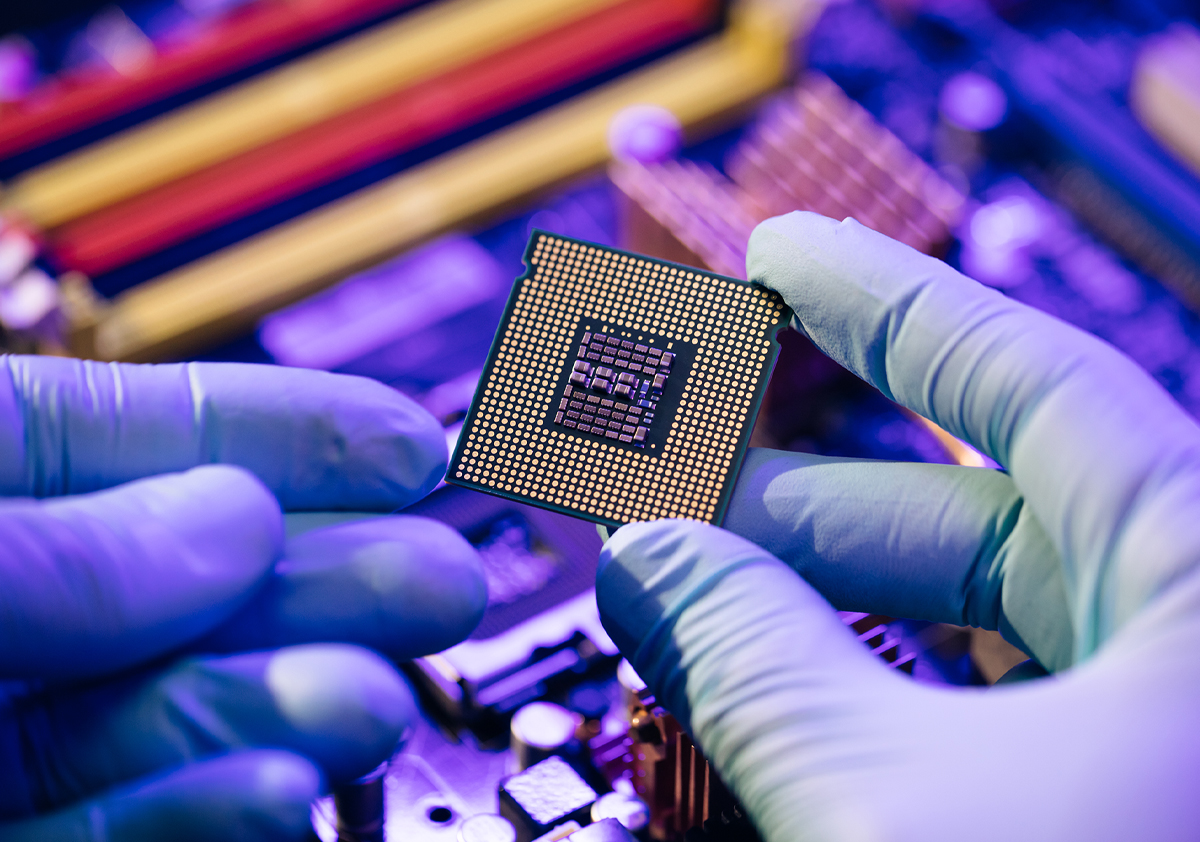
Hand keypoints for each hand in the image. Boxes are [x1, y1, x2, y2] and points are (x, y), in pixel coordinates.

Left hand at [0, 357, 485, 840]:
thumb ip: (51, 548)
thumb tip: (235, 519)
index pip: (133, 439)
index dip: (281, 432)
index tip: (402, 442)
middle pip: (175, 588)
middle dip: (321, 583)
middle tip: (439, 582)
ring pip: (147, 718)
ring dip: (273, 713)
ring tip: (365, 707)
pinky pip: (94, 835)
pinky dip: (189, 817)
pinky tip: (272, 794)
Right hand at [596, 212, 1199, 840]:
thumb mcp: (902, 805)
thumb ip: (759, 666)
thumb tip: (649, 564)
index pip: (1024, 374)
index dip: (882, 301)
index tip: (784, 253)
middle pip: (986, 505)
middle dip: (807, 493)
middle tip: (675, 485)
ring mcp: (1180, 719)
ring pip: (991, 617)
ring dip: (834, 601)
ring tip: (707, 597)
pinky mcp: (1145, 796)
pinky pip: (1006, 706)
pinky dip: (891, 687)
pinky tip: (804, 693)